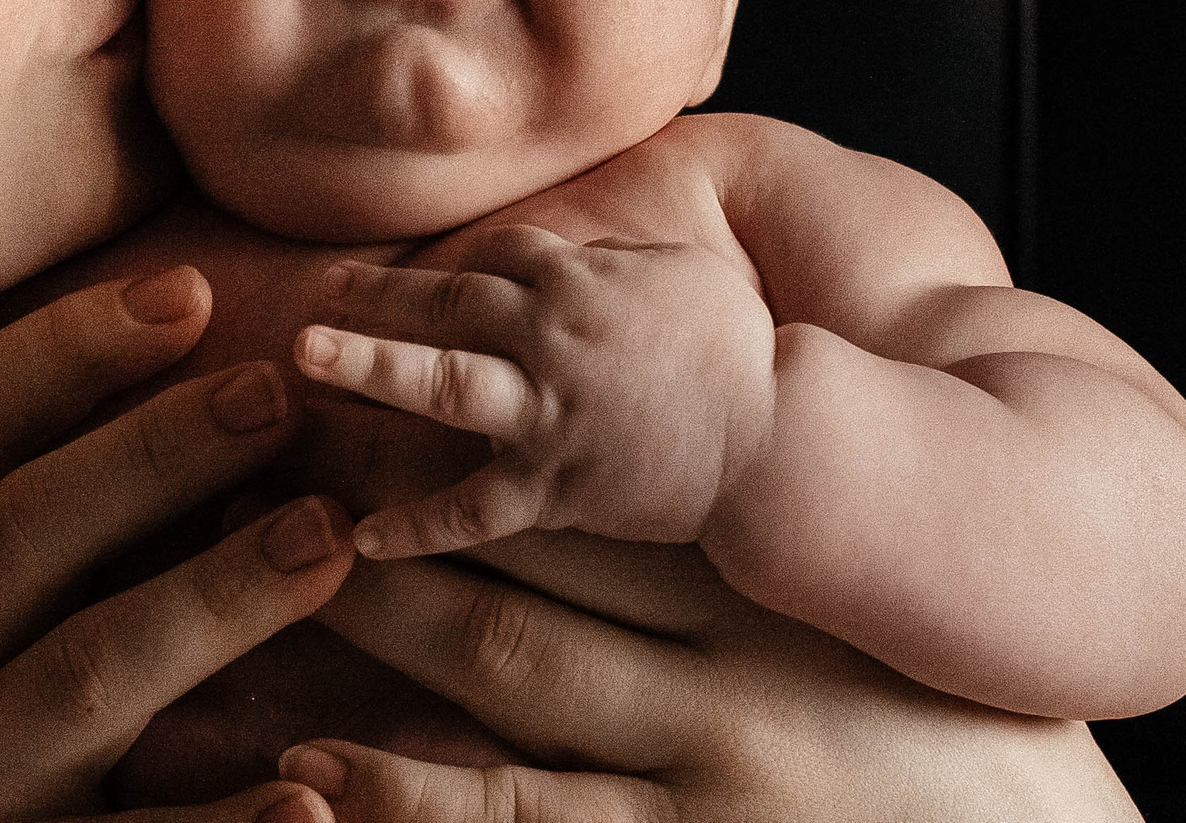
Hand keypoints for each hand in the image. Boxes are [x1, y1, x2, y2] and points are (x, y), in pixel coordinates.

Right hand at [0, 266, 353, 822]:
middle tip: (282, 397)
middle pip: (22, 530)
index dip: (69, 346)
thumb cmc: (0, 745)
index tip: (193, 290)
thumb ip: (62, 511)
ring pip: (81, 675)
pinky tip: (313, 799)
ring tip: (327, 541)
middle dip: (153, 451)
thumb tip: (191, 323)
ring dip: (209, 598)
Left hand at [276, 534, 1141, 821]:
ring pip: (509, 698)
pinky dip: (421, 801)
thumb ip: (723, 544)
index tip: (346, 402)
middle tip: (258, 471)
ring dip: (375, 644)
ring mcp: (698, 790)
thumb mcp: (834, 612)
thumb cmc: (935, 726)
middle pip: (519, 585)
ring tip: (250, 587)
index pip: (579, 504)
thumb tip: (587, 451)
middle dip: (383, 534)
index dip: (456, 455)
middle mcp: (722, 682)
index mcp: (757, 597)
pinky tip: (317, 776)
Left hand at [294, 225, 775, 554]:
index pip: (493, 256)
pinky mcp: (555, 486)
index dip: (448, 262)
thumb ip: (610, 261)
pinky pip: (474, 509)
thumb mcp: (679, 274)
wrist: (781, 438)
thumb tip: (570, 257)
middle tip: (312, 295)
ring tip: (305, 356)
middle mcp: (549, 338)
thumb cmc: (738, 351)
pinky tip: (363, 536)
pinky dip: (418, 526)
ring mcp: (547, 412)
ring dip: (371, 367)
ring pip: (443, 383)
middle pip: (446, 303)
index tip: (395, 277)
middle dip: (375, 296)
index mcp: (577, 282)